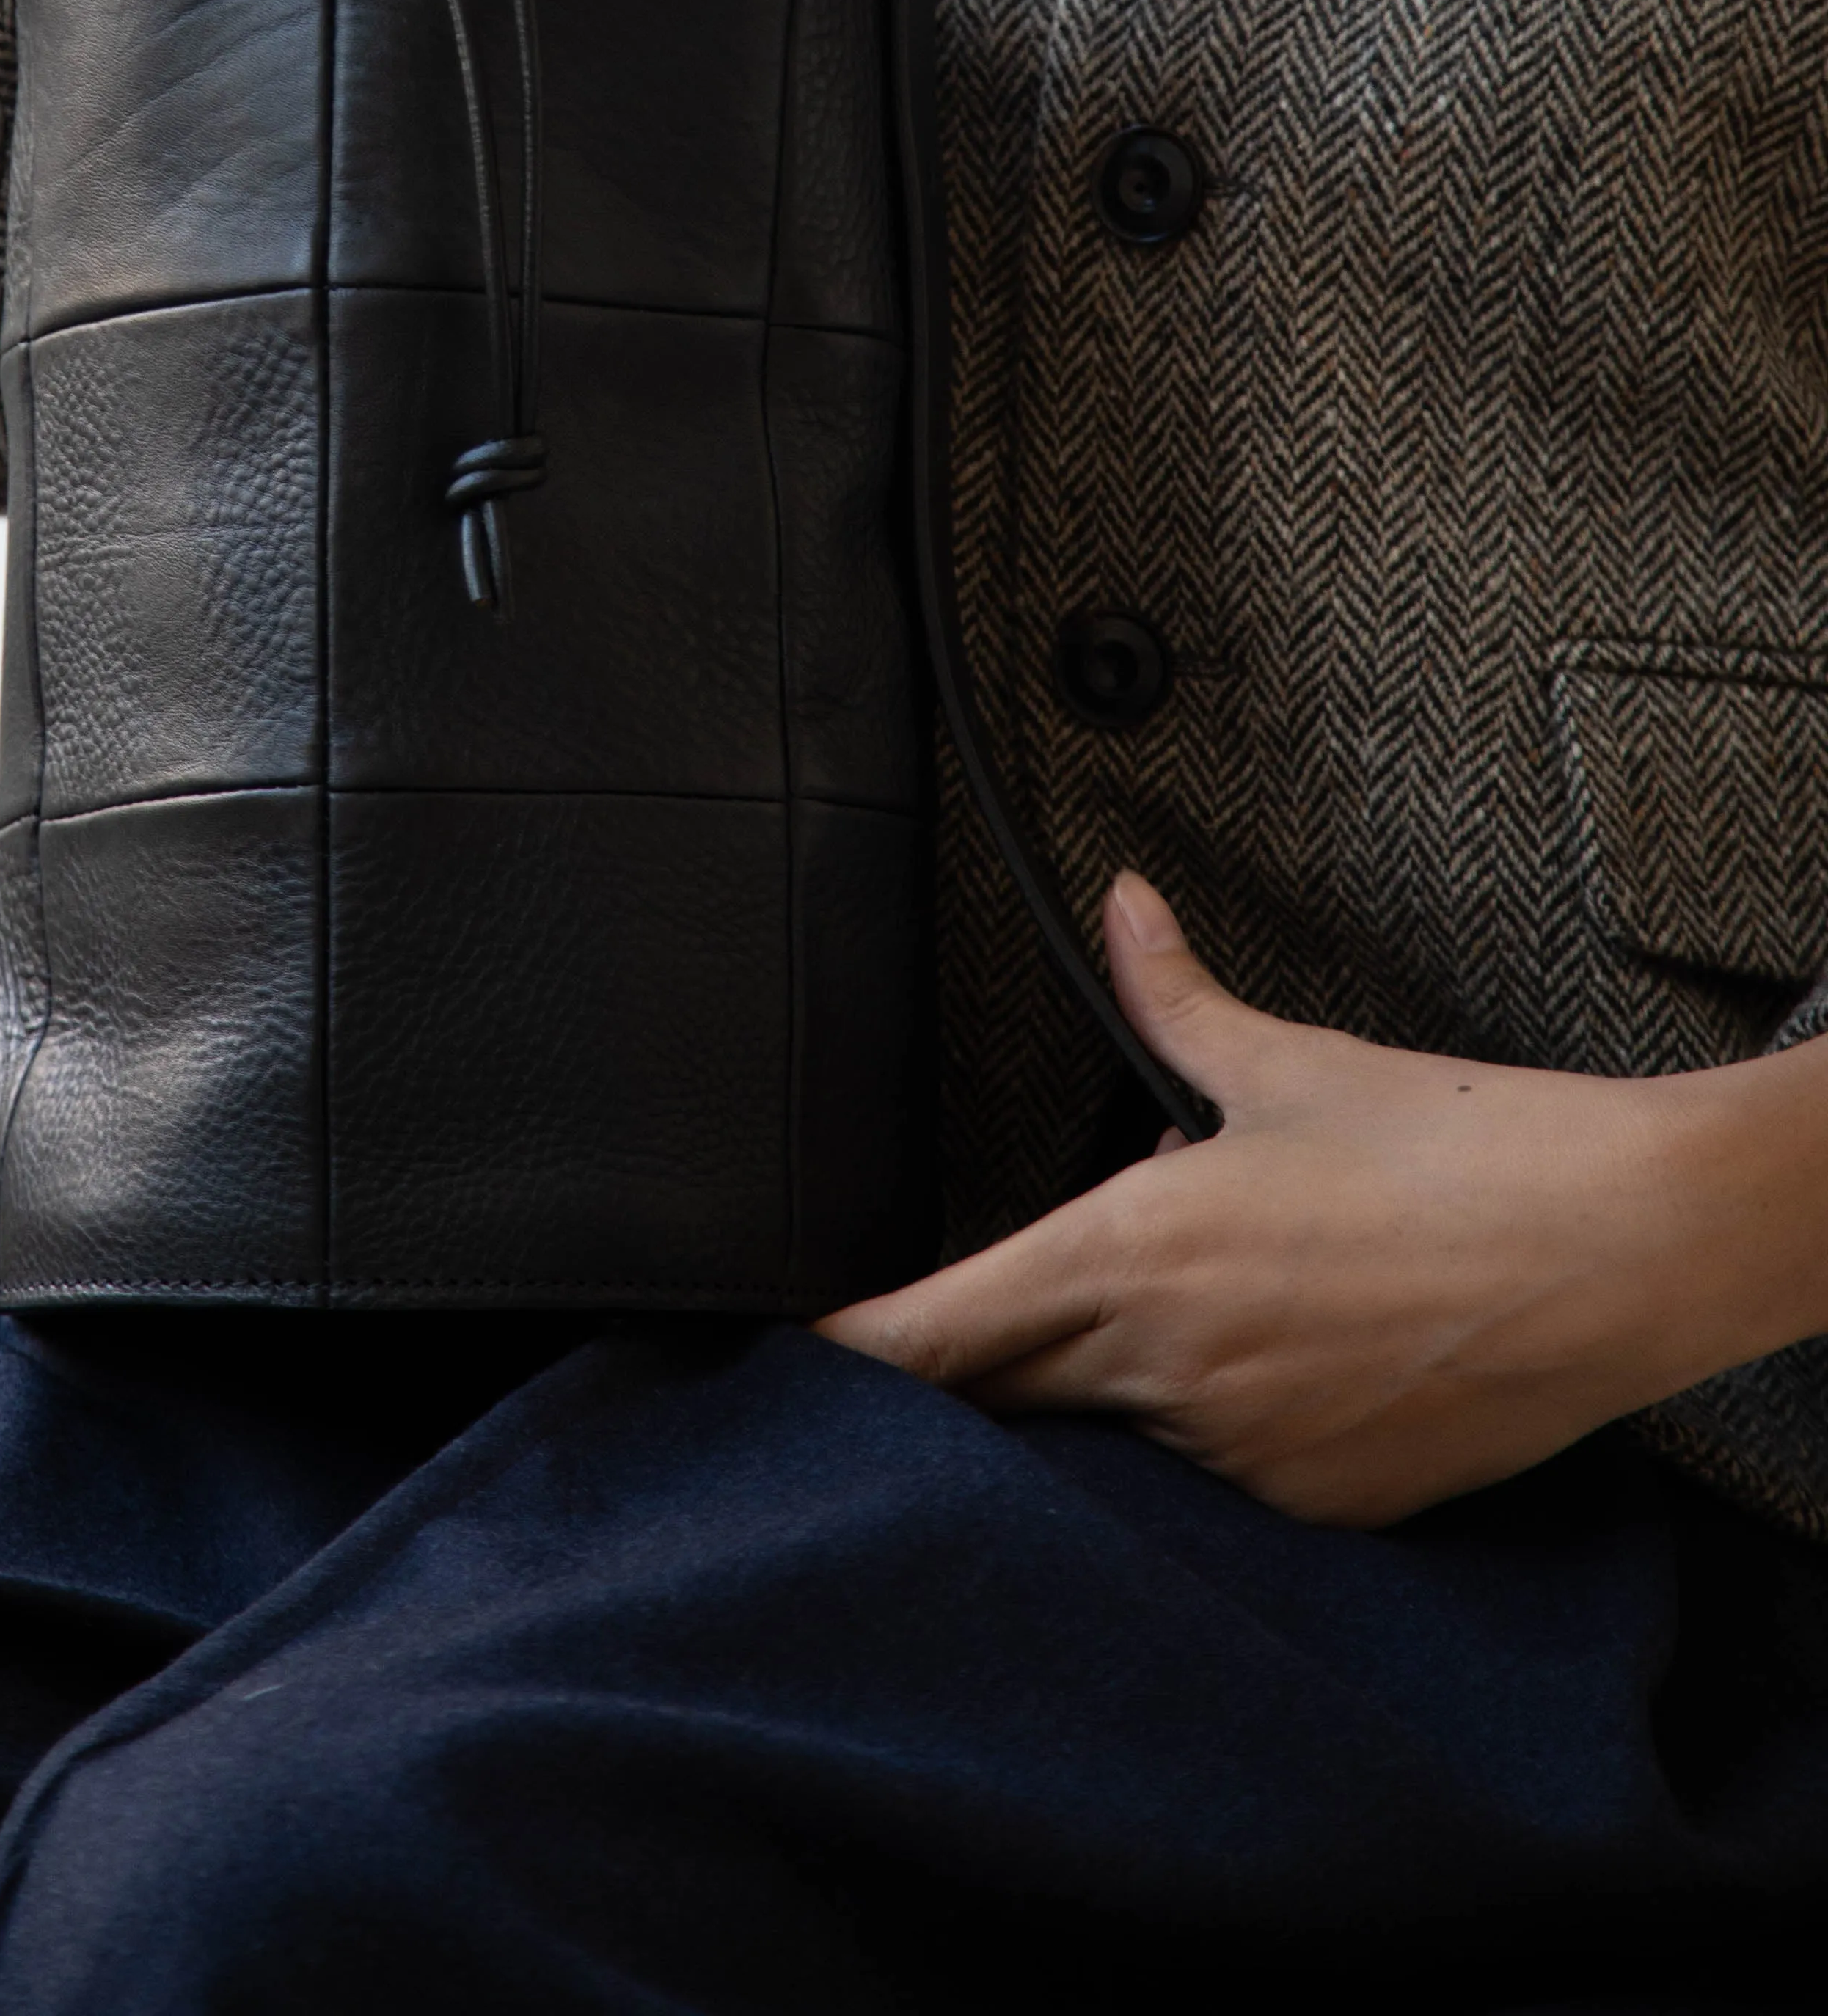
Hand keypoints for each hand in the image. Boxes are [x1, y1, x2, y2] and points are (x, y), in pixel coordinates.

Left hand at [818, 873, 1827, 1528]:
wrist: (1614, 1247)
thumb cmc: (1456, 1152)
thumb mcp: (1289, 1063)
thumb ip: (1174, 996)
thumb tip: (1122, 907)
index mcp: (1133, 1255)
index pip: (942, 1335)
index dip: (856, 1360)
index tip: (795, 1366)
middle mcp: (1168, 1371)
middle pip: (1008, 1398)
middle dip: (977, 1375)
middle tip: (959, 1345)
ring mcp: (1242, 1454)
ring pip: (1122, 1428)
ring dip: (1124, 1378)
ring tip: (1215, 1299)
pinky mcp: (1317, 1503)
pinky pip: (1222, 1473)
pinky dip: (1222, 1421)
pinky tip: (1292, 1353)